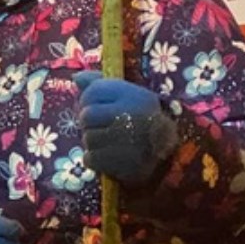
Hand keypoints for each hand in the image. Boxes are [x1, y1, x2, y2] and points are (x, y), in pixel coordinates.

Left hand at [76, 71, 178, 185]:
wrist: (168, 154)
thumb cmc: (141, 119)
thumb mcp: (127, 94)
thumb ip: (100, 83)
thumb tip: (76, 78)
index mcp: (135, 96)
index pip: (92, 92)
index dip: (89, 100)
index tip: (100, 107)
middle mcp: (132, 116)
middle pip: (86, 116)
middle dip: (90, 123)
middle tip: (104, 127)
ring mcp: (128, 142)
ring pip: (87, 139)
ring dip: (93, 142)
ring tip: (109, 141)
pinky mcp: (123, 165)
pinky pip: (90, 159)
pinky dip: (95, 159)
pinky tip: (109, 156)